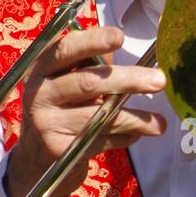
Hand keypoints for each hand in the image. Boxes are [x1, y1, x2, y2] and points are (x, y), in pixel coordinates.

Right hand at [5, 25, 165, 196]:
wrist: (35, 159)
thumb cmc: (59, 109)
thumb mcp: (64, 82)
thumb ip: (89, 66)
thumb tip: (126, 55)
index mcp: (40, 69)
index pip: (65, 50)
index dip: (93, 41)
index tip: (120, 37)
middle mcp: (39, 94)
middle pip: (88, 82)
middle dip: (128, 80)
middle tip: (159, 80)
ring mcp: (47, 124)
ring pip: (100, 116)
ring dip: (136, 119)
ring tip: (160, 123)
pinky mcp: (60, 151)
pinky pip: (102, 140)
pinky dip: (125, 137)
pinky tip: (137, 134)